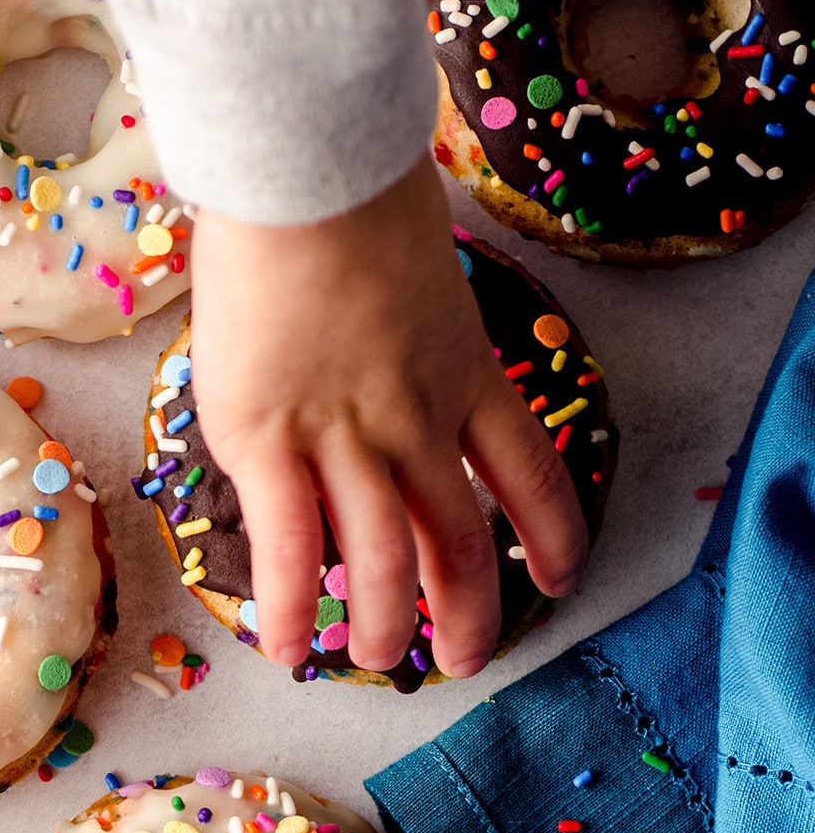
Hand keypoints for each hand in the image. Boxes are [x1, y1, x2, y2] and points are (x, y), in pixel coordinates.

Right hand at [190, 152, 588, 676]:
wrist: (306, 174)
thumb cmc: (352, 192)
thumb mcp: (418, 267)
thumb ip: (411, 326)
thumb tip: (377, 345)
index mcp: (464, 371)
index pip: (530, 470)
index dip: (551, 531)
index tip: (562, 573)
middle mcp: (417, 421)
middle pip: (461, 539)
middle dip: (470, 609)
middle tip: (466, 655)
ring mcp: (346, 440)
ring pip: (384, 562)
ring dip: (385, 624)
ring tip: (379, 658)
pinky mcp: (270, 445)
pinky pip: (289, 551)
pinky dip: (294, 610)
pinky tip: (291, 649)